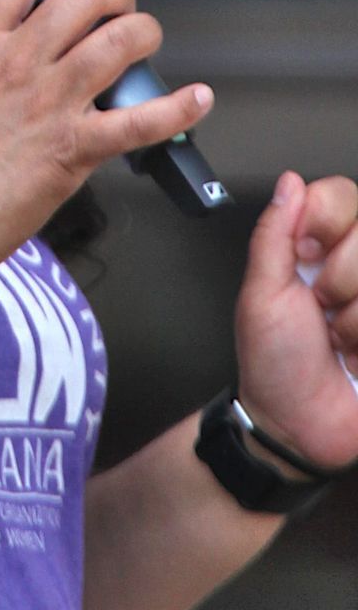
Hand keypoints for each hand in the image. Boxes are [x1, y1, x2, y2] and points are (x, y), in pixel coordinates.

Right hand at [0, 0, 213, 272]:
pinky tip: (195, 98)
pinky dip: (178, 108)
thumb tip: (32, 27)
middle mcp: (19, 63)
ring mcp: (51, 103)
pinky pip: (141, 120)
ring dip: (144, 33)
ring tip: (143, 39)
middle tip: (117, 1)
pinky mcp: (76, 147)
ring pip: (119, 42)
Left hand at [235, 171, 357, 471]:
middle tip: (321, 309)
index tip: (305, 253)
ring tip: (341, 339)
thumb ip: (274, 234)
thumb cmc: (274, 362)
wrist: (296, 426)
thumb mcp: (261, 294)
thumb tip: (290, 182)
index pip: (342, 195)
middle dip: (338, 280)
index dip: (325, 220)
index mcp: (319, 248)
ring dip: (357, 318)